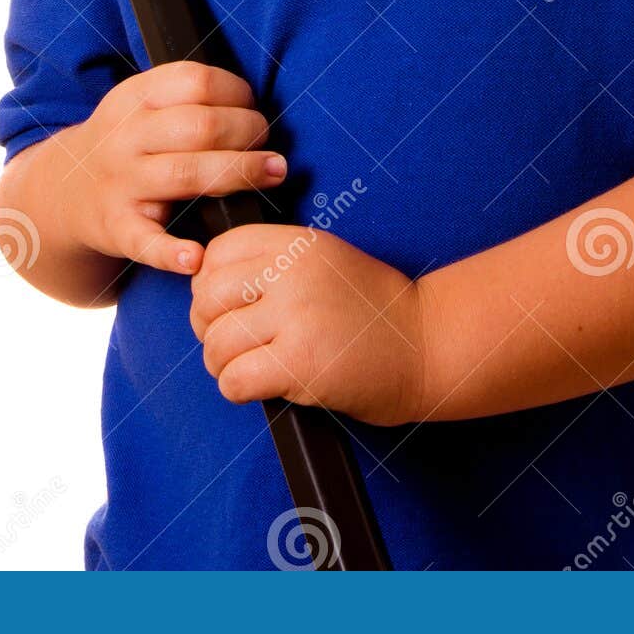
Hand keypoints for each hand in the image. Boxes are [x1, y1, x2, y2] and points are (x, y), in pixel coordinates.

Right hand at [65, 61, 286, 275]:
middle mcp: (126, 137)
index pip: (196, 81)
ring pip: (187, 174)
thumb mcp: (142, 104)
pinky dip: (171, 252)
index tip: (253, 109)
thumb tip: (255, 107)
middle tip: (271, 148)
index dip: (237, 93)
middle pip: (201, 127)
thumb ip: (188, 99)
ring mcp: (121, 183)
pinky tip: (197, 257)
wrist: (62, 193)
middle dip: (249, 132)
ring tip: (274, 174)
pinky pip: (146, 241)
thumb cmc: (128, 144)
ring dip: (240, 174)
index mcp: (136, 97)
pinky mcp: (117, 228)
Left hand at [189, 224, 427, 427]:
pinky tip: (262, 387)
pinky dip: (237, 390)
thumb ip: (273, 265)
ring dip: (223, 365)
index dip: (209, 284)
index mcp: (298, 243)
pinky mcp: (301, 363)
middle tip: (232, 343)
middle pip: (207, 298)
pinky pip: (234, 380)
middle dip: (208, 327)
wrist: (425, 345)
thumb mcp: (325, 262)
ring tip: (249, 367)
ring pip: (217, 343)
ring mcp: (297, 317)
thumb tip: (208, 286)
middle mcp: (293, 272)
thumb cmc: (373, 310)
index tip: (226, 306)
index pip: (218, 252)